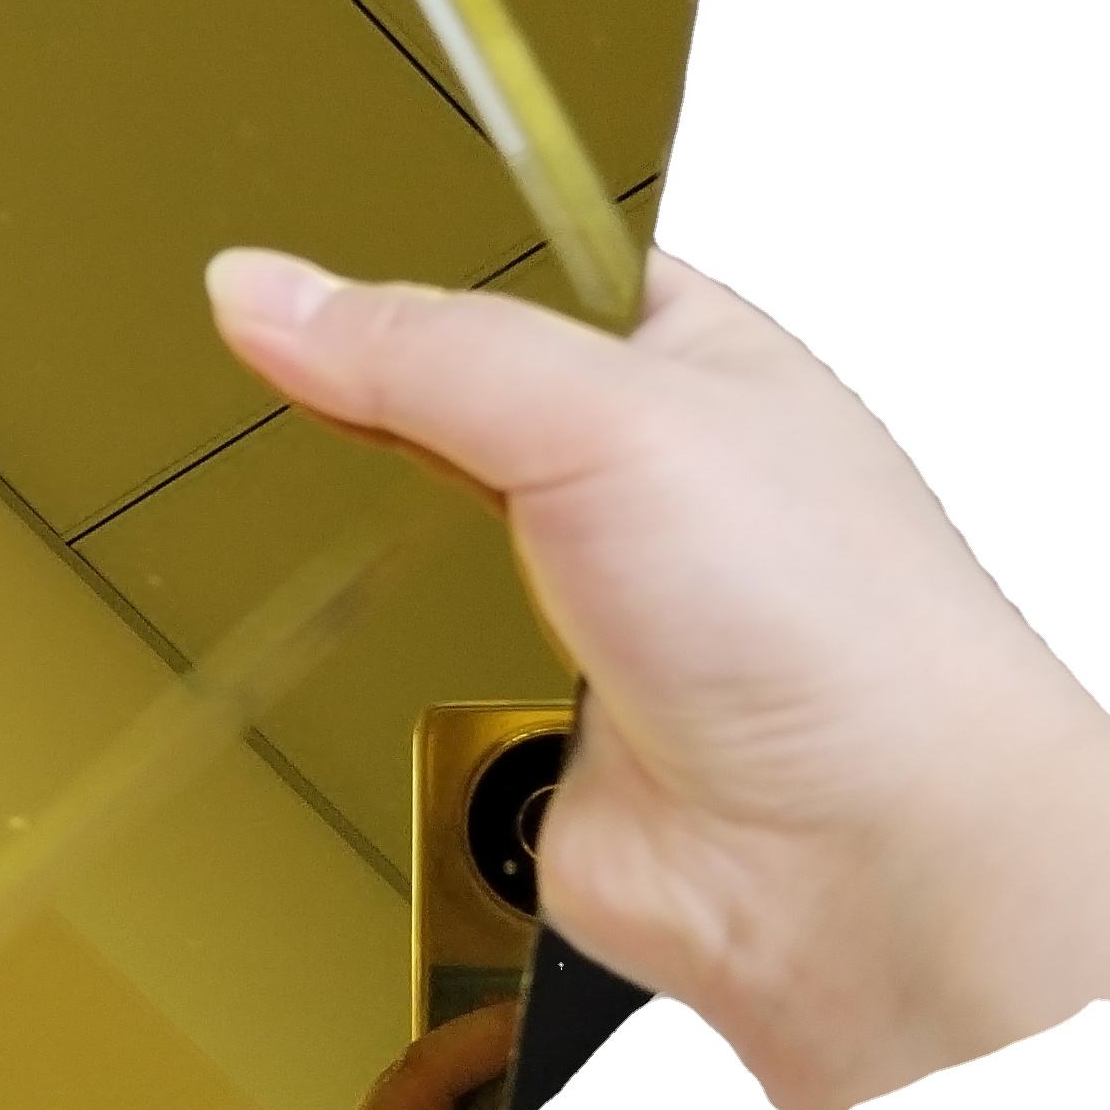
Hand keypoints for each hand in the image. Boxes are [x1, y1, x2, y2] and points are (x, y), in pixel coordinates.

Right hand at [205, 246, 1109, 1109]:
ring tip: (258, 519)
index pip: (512, 258)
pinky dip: (360, 674)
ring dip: (357, 554)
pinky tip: (313, 646)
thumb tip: (257, 287)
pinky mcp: (523, 723)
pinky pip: (399, 676)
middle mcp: (632, 473)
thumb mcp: (605, 414)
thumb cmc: (828, 619)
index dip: (404, 249)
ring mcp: (576, 603)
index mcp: (681, 354)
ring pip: (408, 546)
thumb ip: (422, 348)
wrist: (864, 868)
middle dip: (359, 412)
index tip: (277, 241)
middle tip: (244, 385)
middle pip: (439, 405)